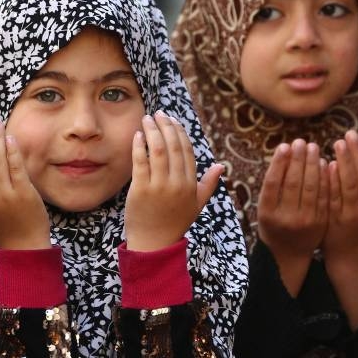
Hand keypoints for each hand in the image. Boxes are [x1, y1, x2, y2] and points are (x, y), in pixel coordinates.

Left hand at [124, 112, 222, 250]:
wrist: (154, 244)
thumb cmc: (174, 223)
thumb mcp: (196, 205)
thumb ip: (208, 184)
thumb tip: (220, 166)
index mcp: (191, 184)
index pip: (187, 151)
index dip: (180, 133)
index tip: (173, 121)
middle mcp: (177, 183)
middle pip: (173, 146)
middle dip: (166, 126)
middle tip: (158, 114)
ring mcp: (159, 186)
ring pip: (157, 150)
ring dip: (152, 131)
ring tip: (146, 119)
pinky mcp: (141, 189)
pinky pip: (140, 161)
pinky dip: (139, 145)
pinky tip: (137, 135)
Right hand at [256, 139, 327, 296]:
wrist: (289, 253)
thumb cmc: (274, 223)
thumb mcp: (265, 207)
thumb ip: (272, 185)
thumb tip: (286, 152)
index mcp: (267, 212)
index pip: (273, 182)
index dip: (279, 162)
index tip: (285, 145)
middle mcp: (286, 217)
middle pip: (293, 183)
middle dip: (298, 159)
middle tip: (301, 141)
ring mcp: (305, 221)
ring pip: (311, 188)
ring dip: (313, 165)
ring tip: (313, 147)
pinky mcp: (321, 222)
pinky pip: (324, 196)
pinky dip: (326, 178)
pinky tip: (325, 163)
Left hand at [323, 131, 357, 277]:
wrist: (348, 257)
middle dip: (356, 152)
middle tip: (348, 133)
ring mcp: (351, 215)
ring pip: (348, 184)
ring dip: (343, 161)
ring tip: (337, 143)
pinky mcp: (334, 220)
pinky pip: (333, 196)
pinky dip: (330, 179)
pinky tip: (325, 164)